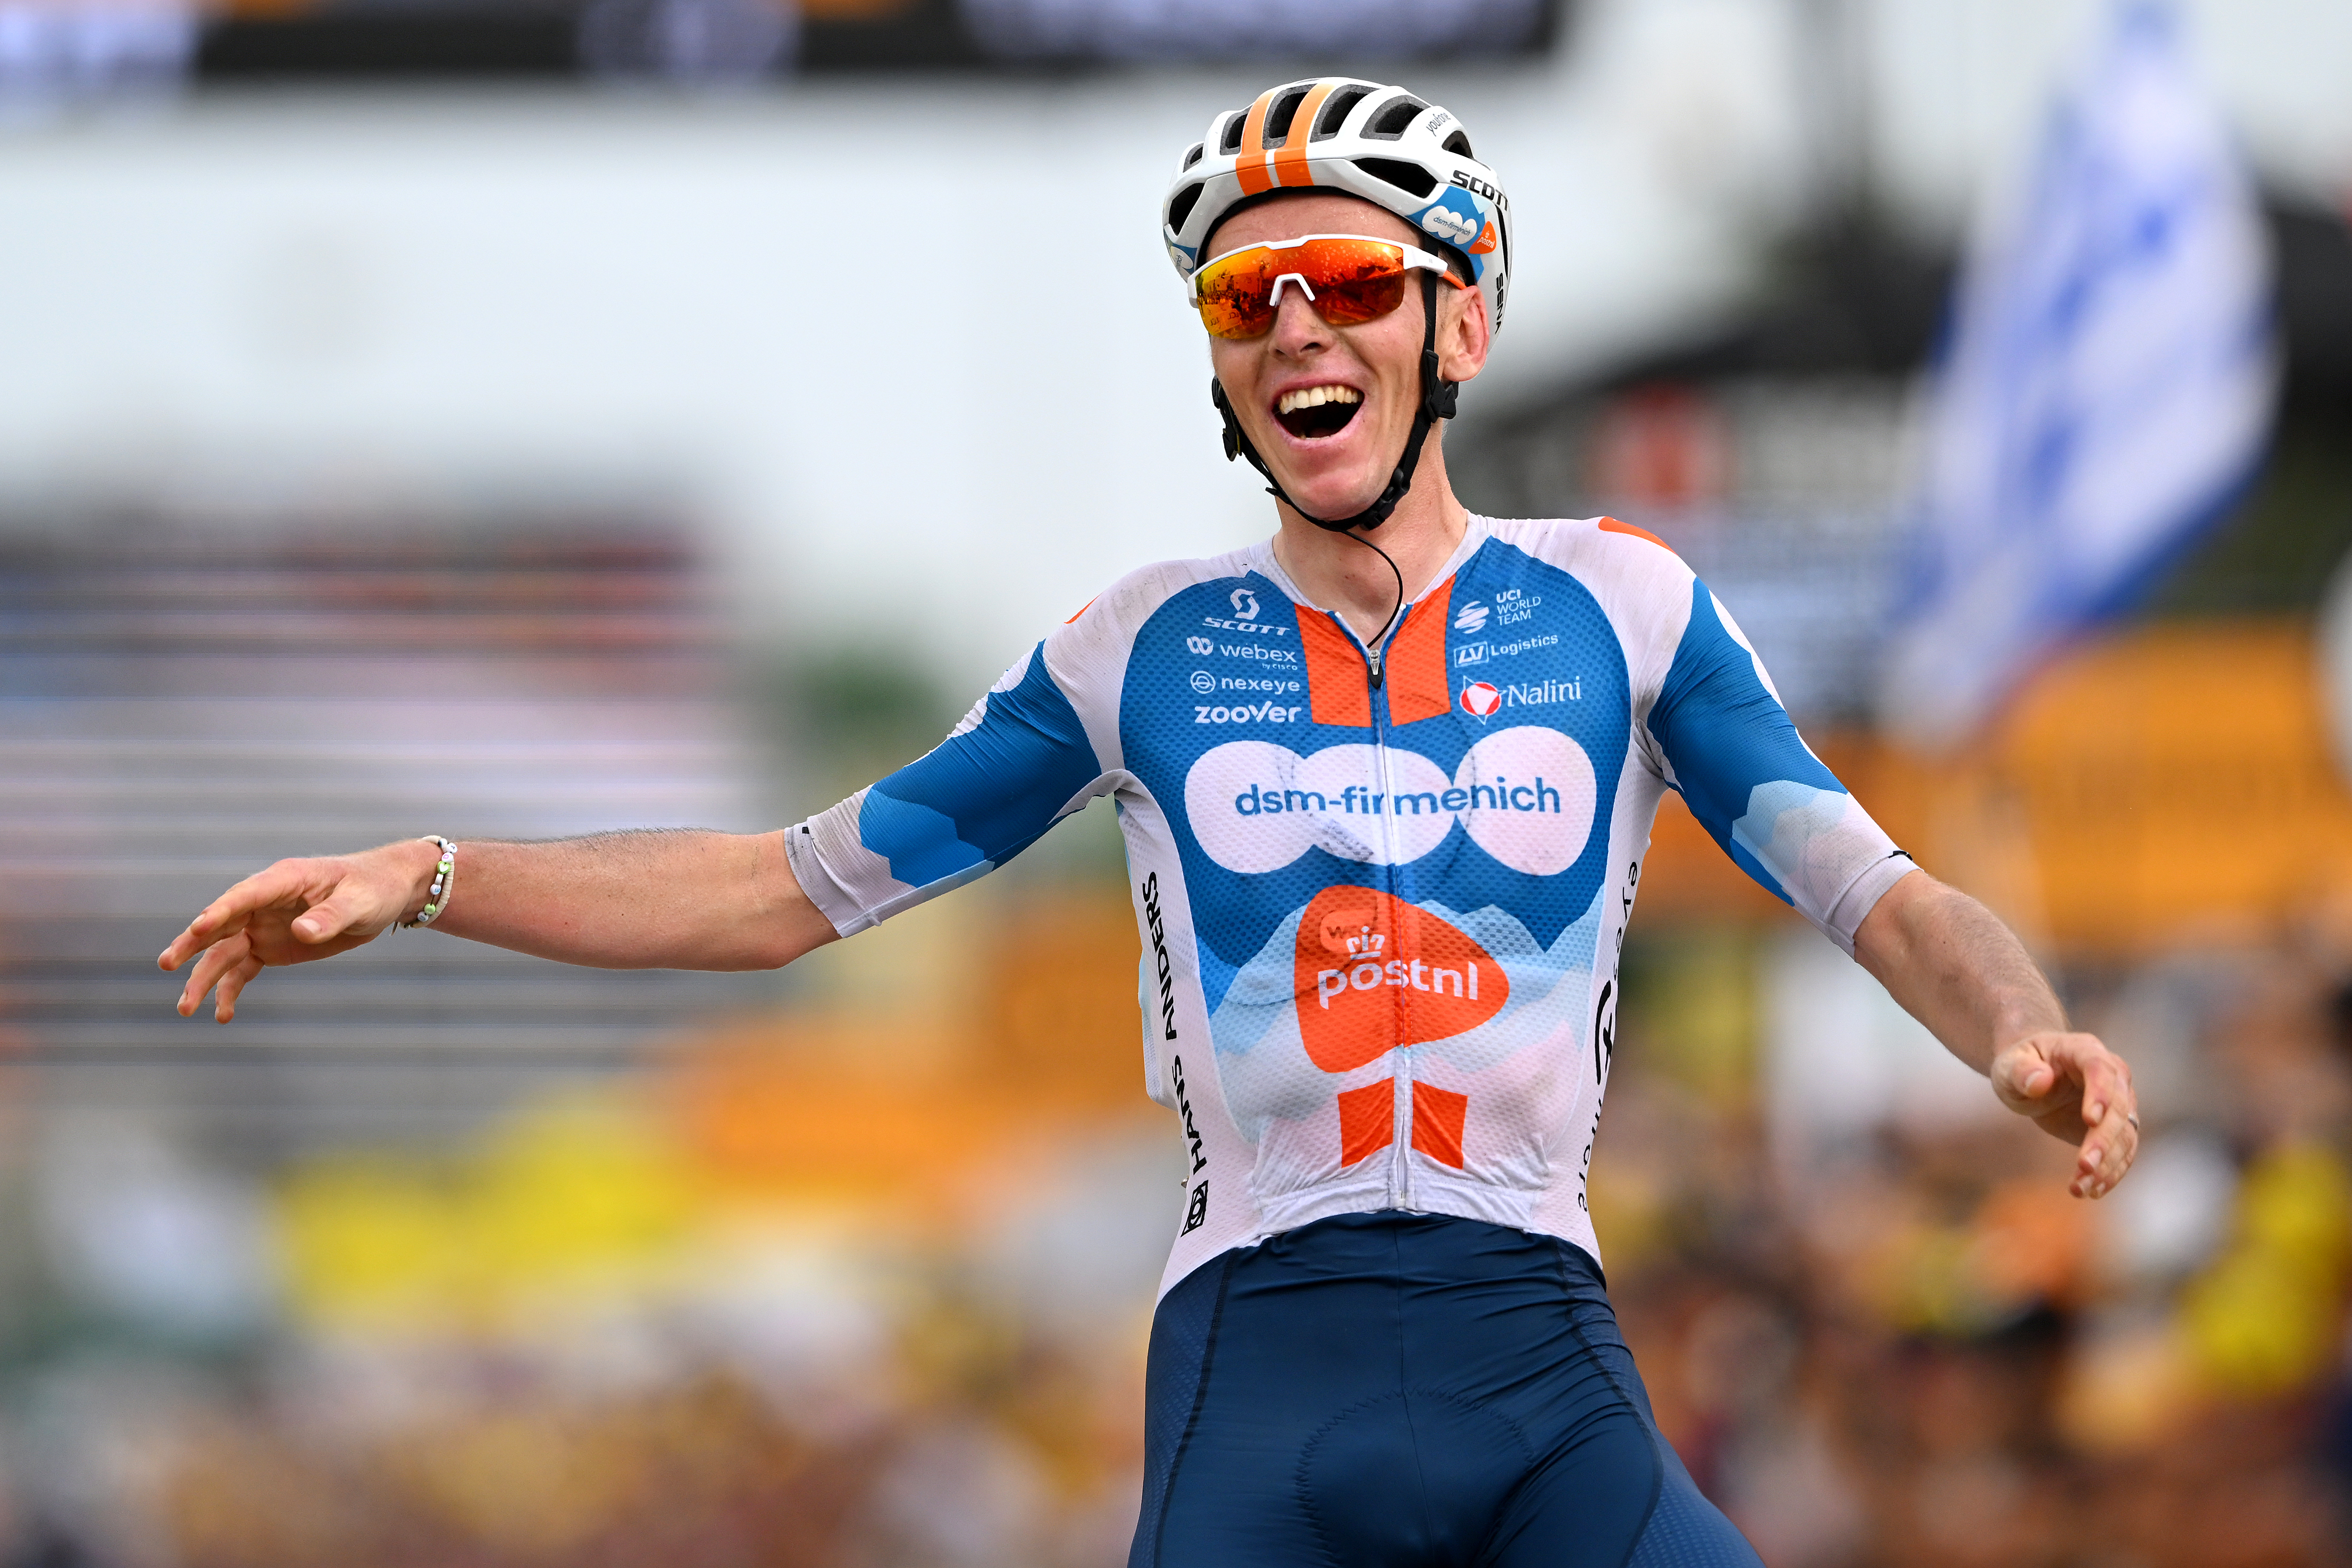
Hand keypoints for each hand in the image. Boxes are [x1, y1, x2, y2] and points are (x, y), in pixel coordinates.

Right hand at [157, 840, 437, 1022]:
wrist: (385, 895)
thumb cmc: (373, 888)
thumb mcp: (360, 901)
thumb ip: (331, 916)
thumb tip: (302, 931)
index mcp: (284, 880)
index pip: (245, 895)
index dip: (222, 910)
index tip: (199, 928)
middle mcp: (264, 903)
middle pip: (221, 924)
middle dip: (193, 944)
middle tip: (167, 964)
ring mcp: (263, 926)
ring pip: (224, 953)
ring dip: (203, 978)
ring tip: (185, 1009)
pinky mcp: (270, 947)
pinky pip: (242, 970)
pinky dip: (230, 991)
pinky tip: (222, 1016)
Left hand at [1989, 1030, 2138, 1198]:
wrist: (2033, 1075)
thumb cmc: (2020, 1064)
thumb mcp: (2009, 1065)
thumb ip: (2021, 1071)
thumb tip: (2040, 1082)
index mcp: (2085, 1050)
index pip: (2100, 1069)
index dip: (2100, 1094)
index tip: (2090, 1121)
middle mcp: (2113, 1076)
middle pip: (2119, 1109)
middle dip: (2103, 1140)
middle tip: (2085, 1167)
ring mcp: (2120, 1103)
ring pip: (2125, 1135)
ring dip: (2109, 1164)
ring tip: (2082, 1188)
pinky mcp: (2117, 1128)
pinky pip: (2123, 1152)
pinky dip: (2112, 1172)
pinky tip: (2093, 1191)